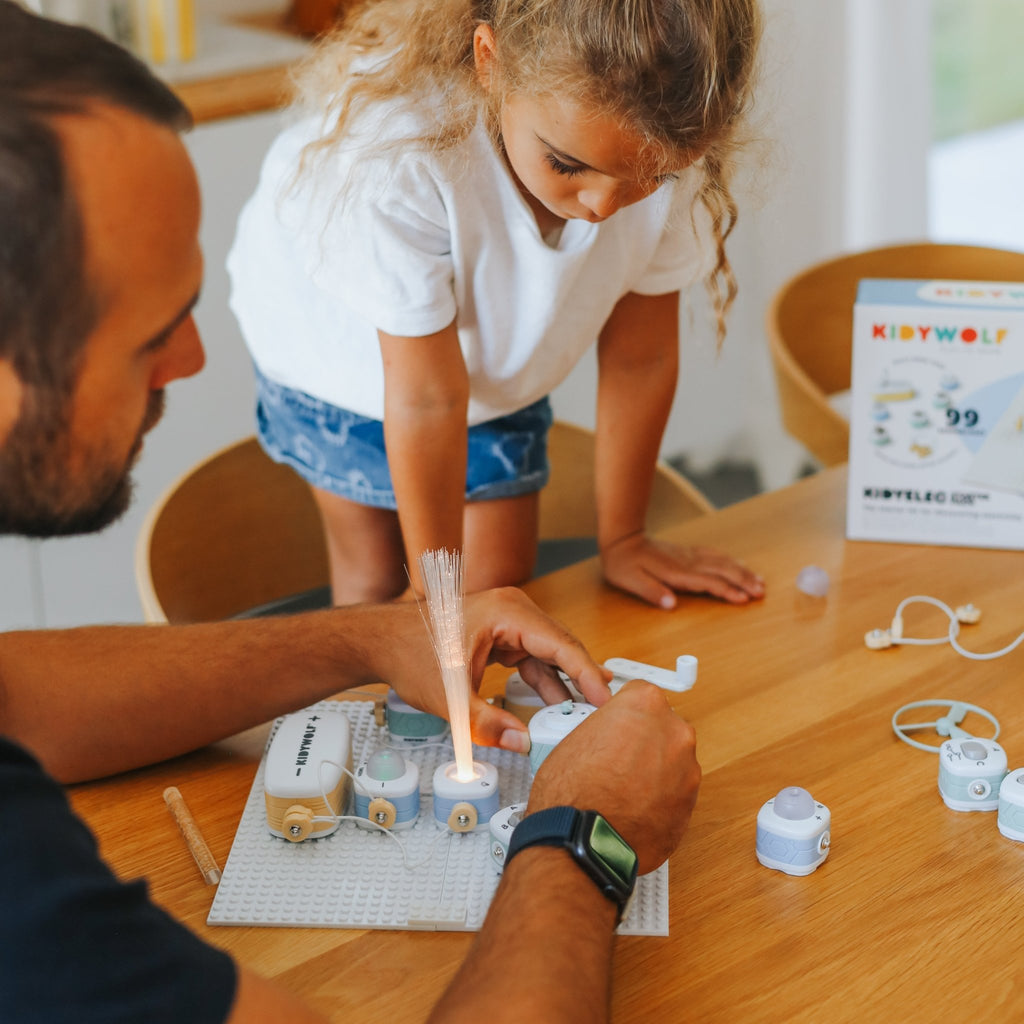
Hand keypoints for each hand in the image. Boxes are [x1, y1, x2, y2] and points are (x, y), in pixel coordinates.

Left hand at [381, 587, 611, 753]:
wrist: (381, 640)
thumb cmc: (410, 655)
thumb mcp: (449, 697)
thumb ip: (486, 724)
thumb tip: (521, 744)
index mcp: (507, 612)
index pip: (562, 644)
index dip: (588, 675)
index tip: (607, 701)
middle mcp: (513, 607)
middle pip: (561, 645)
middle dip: (582, 680)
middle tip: (604, 713)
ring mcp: (508, 617)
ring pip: (549, 651)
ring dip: (564, 682)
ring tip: (584, 714)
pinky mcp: (501, 630)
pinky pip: (533, 654)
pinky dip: (544, 678)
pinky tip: (556, 704)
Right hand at [526, 680, 699, 873]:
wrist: (581, 841)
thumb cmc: (572, 790)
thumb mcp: (576, 735)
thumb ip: (607, 726)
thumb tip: (611, 734)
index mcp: (646, 704)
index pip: (641, 695)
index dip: (624, 714)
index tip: (618, 726)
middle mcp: (675, 732)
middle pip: (661, 727)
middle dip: (643, 741)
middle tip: (615, 760)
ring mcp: (688, 770)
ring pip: (671, 762)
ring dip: (653, 772)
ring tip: (621, 790)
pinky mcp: (691, 805)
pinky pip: (675, 793)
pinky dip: (659, 799)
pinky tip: (632, 808)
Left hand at [600, 531, 763, 609]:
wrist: (621, 538)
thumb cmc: (623, 563)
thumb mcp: (630, 581)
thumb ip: (652, 592)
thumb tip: (671, 604)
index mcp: (676, 573)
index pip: (708, 582)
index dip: (727, 591)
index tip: (744, 599)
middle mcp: (687, 562)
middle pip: (722, 570)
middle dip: (744, 581)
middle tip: (761, 592)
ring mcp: (689, 556)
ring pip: (722, 561)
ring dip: (742, 571)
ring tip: (759, 581)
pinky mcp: (687, 552)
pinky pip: (715, 554)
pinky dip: (731, 560)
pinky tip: (739, 564)